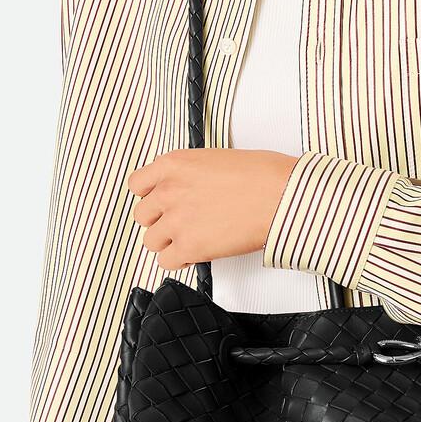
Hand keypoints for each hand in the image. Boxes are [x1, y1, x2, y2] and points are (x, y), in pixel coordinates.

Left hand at [126, 148, 298, 269]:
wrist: (282, 196)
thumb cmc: (263, 175)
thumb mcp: (217, 159)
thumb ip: (192, 175)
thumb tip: (192, 190)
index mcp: (174, 164)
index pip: (138, 184)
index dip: (151, 196)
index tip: (162, 202)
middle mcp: (168, 191)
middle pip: (143, 215)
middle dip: (161, 220)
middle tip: (182, 223)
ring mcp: (176, 220)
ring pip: (151, 241)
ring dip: (169, 242)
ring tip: (192, 239)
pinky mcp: (189, 246)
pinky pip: (166, 262)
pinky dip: (180, 260)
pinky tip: (197, 253)